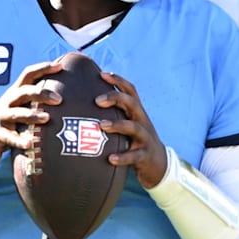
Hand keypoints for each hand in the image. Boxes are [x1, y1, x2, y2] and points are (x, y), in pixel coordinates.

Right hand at [0, 61, 62, 162]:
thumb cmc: (10, 122)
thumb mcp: (21, 108)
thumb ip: (37, 102)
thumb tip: (67, 99)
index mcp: (15, 93)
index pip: (28, 75)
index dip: (43, 68)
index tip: (59, 66)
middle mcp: (8, 101)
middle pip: (24, 92)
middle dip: (41, 93)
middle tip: (59, 99)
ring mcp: (0, 117)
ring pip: (17, 113)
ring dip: (32, 115)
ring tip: (47, 118)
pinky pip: (9, 137)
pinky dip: (19, 140)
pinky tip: (30, 144)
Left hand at [96, 71, 167, 188]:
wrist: (158, 164)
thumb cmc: (134, 141)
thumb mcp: (127, 124)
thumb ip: (112, 114)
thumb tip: (80, 106)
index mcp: (136, 112)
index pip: (130, 91)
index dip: (118, 81)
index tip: (101, 74)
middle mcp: (142, 121)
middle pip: (132, 103)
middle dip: (116, 98)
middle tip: (97, 100)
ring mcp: (145, 138)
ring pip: (134, 127)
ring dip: (118, 125)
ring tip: (101, 126)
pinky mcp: (145, 155)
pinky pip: (135, 155)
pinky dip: (123, 156)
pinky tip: (110, 158)